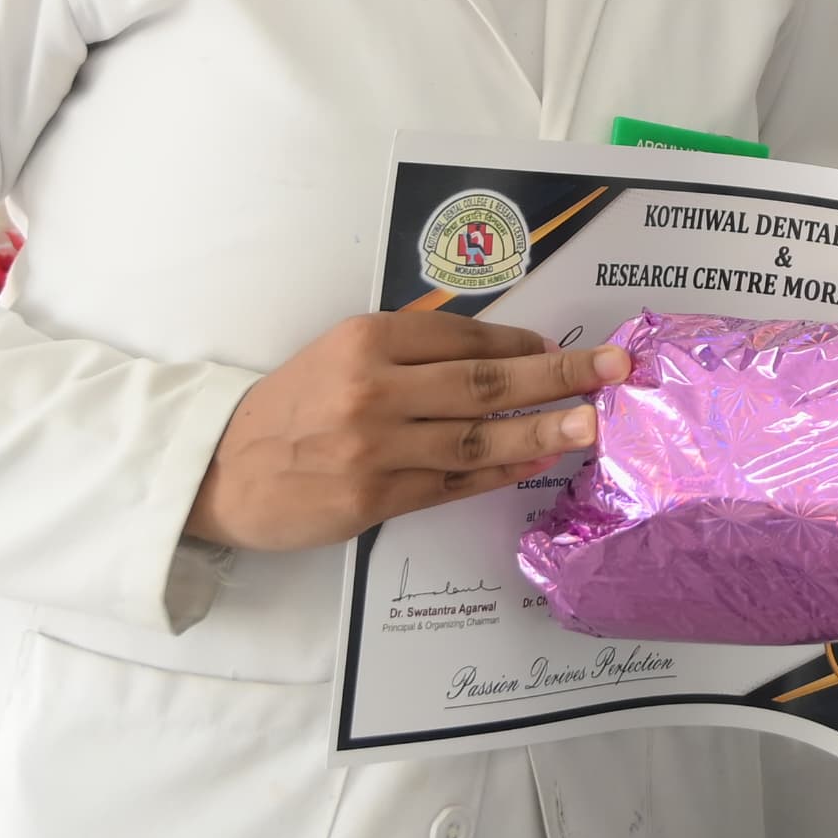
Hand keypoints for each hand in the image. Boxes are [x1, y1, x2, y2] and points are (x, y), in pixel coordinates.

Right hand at [185, 311, 628, 553]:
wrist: (224, 468)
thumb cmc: (292, 405)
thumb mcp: (341, 353)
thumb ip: (412, 351)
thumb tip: (504, 354)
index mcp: (367, 340)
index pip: (464, 338)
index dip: (522, 344)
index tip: (564, 346)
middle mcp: (375, 390)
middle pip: (484, 382)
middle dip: (558, 374)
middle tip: (613, 370)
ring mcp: (377, 448)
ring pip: (477, 436)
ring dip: (542, 428)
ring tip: (592, 422)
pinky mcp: (376, 499)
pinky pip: (454, 482)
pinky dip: (499, 470)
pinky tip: (537, 462)